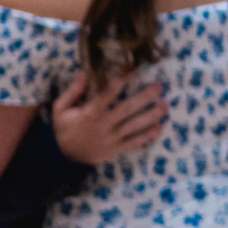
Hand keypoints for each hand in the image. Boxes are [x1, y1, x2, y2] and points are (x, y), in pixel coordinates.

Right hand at [51, 71, 167, 164]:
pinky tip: (160, 127)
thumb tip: (84, 73)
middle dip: (145, 97)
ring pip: (135, 126)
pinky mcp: (117, 149)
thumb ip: (73, 91)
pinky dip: (148, 136)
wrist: (63, 157)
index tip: (135, 70)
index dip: (122, 80)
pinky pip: (135, 142)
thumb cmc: (64, 130)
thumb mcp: (61, 109)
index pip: (108, 93)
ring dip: (152, 115)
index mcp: (90, 112)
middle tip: (159, 86)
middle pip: (128, 109)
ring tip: (166, 105)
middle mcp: (104, 124)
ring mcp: (112, 138)